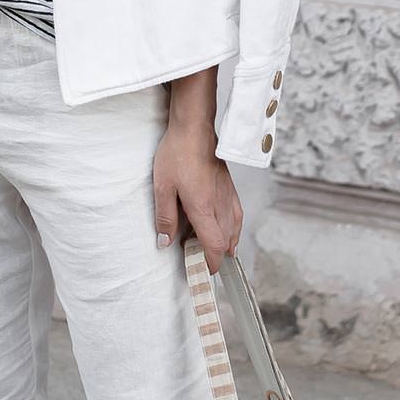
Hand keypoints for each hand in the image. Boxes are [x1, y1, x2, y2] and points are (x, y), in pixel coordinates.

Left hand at [154, 71, 243, 270]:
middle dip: (216, 256)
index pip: (214, 246)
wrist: (194, 128)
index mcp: (204, 208)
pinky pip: (237, 215)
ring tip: (212, 248)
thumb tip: (165, 243)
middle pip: (227, 241)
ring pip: (235, 229)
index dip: (211, 263)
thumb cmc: (177, 153)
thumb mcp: (162, 187)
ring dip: (226, 243)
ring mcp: (228, 196)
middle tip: (200, 261)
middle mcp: (220, 205)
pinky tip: (225, 228)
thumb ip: (165, 218)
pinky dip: (232, 228)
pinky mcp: (230, 187)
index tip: (204, 271)